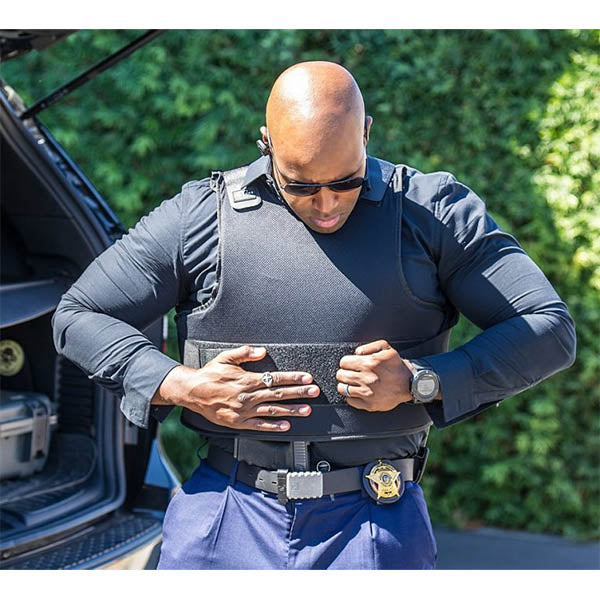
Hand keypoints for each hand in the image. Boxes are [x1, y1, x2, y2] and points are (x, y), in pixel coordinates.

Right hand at [155, 345, 318, 431]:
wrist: (192, 392)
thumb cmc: (210, 374)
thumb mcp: (226, 358)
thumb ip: (245, 353)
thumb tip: (262, 351)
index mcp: (247, 379)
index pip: (276, 378)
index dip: (293, 378)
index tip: (307, 378)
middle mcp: (248, 396)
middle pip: (279, 394)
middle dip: (299, 393)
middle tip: (314, 392)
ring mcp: (244, 411)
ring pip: (273, 410)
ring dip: (292, 410)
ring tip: (307, 410)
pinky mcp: (239, 422)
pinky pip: (260, 425)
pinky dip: (274, 425)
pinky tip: (287, 425)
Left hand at [336, 340, 412, 411]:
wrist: (410, 384)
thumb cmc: (397, 366)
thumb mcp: (385, 348)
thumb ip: (368, 347)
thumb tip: (356, 353)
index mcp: (368, 363)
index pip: (344, 362)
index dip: (347, 363)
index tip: (350, 365)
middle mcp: (366, 378)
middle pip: (340, 375)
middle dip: (344, 373)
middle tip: (351, 374)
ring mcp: (367, 393)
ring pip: (342, 388)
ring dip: (345, 385)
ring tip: (353, 383)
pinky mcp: (369, 404)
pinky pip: (350, 401)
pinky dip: (351, 397)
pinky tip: (358, 393)